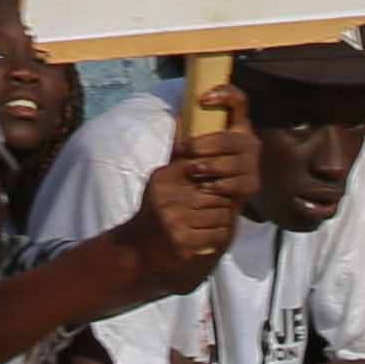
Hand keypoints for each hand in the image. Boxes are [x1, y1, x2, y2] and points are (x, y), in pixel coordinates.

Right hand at [120, 132, 245, 283]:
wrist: (138, 246)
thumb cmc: (155, 207)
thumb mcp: (160, 179)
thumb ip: (175, 154)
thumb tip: (181, 117)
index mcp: (164, 179)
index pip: (202, 168)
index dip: (216, 174)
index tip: (220, 180)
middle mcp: (167, 200)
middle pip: (215, 192)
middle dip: (224, 197)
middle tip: (226, 200)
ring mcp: (175, 223)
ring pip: (219, 213)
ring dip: (225, 215)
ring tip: (221, 215)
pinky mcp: (183, 244)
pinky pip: (217, 233)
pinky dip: (221, 232)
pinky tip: (215, 230)